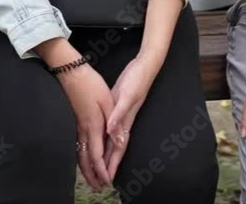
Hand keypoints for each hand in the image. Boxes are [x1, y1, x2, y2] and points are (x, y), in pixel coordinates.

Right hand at [58, 63, 114, 189]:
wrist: (70, 71)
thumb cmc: (91, 84)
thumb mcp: (107, 100)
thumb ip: (114, 122)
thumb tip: (119, 142)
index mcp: (93, 125)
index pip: (97, 155)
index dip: (102, 170)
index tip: (107, 181)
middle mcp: (83, 129)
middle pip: (86, 159)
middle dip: (92, 174)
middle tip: (98, 187)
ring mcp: (76, 125)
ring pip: (79, 153)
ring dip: (85, 168)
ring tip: (91, 179)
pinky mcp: (74, 120)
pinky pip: (76, 145)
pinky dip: (80, 157)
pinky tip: (81, 159)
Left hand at [103, 53, 157, 181]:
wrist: (144, 65)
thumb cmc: (137, 80)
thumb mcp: (126, 96)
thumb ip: (119, 114)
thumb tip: (111, 132)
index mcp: (125, 120)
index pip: (118, 148)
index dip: (113, 163)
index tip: (107, 178)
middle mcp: (123, 120)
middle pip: (115, 146)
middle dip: (109, 163)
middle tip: (102, 179)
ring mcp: (121, 113)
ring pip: (113, 137)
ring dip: (108, 151)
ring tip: (101, 163)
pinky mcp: (117, 104)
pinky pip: (110, 125)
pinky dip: (106, 133)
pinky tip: (102, 136)